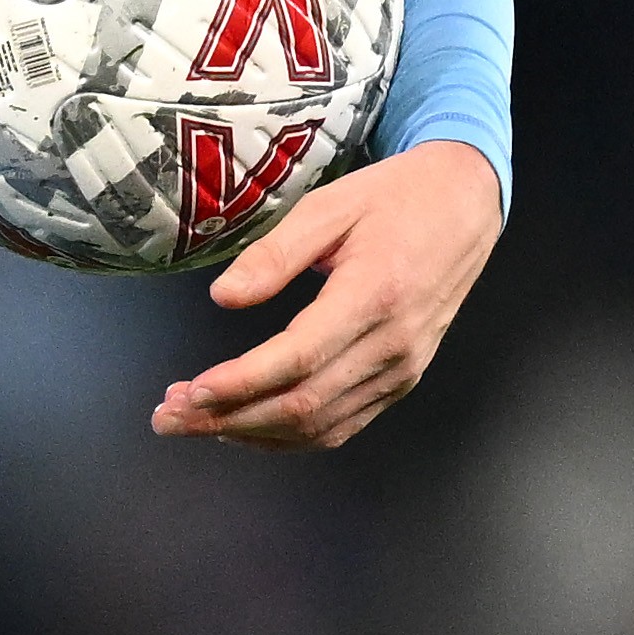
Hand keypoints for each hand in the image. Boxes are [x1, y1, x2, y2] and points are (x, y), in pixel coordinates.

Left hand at [153, 139, 501, 448]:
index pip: (298, 359)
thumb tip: (221, 297)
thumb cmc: (394, 197)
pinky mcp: (403, 379)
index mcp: (374, 296)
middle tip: (169, 416)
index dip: (241, 383)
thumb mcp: (328, 205)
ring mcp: (402, 369)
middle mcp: (393, 346)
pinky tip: (248, 427)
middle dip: (228, 418)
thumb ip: (274, 254)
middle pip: (303, 404)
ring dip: (252, 433)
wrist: (465, 205)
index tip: (190, 391)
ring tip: (194, 421)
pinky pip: (343, 423)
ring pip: (321, 425)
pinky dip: (290, 436)